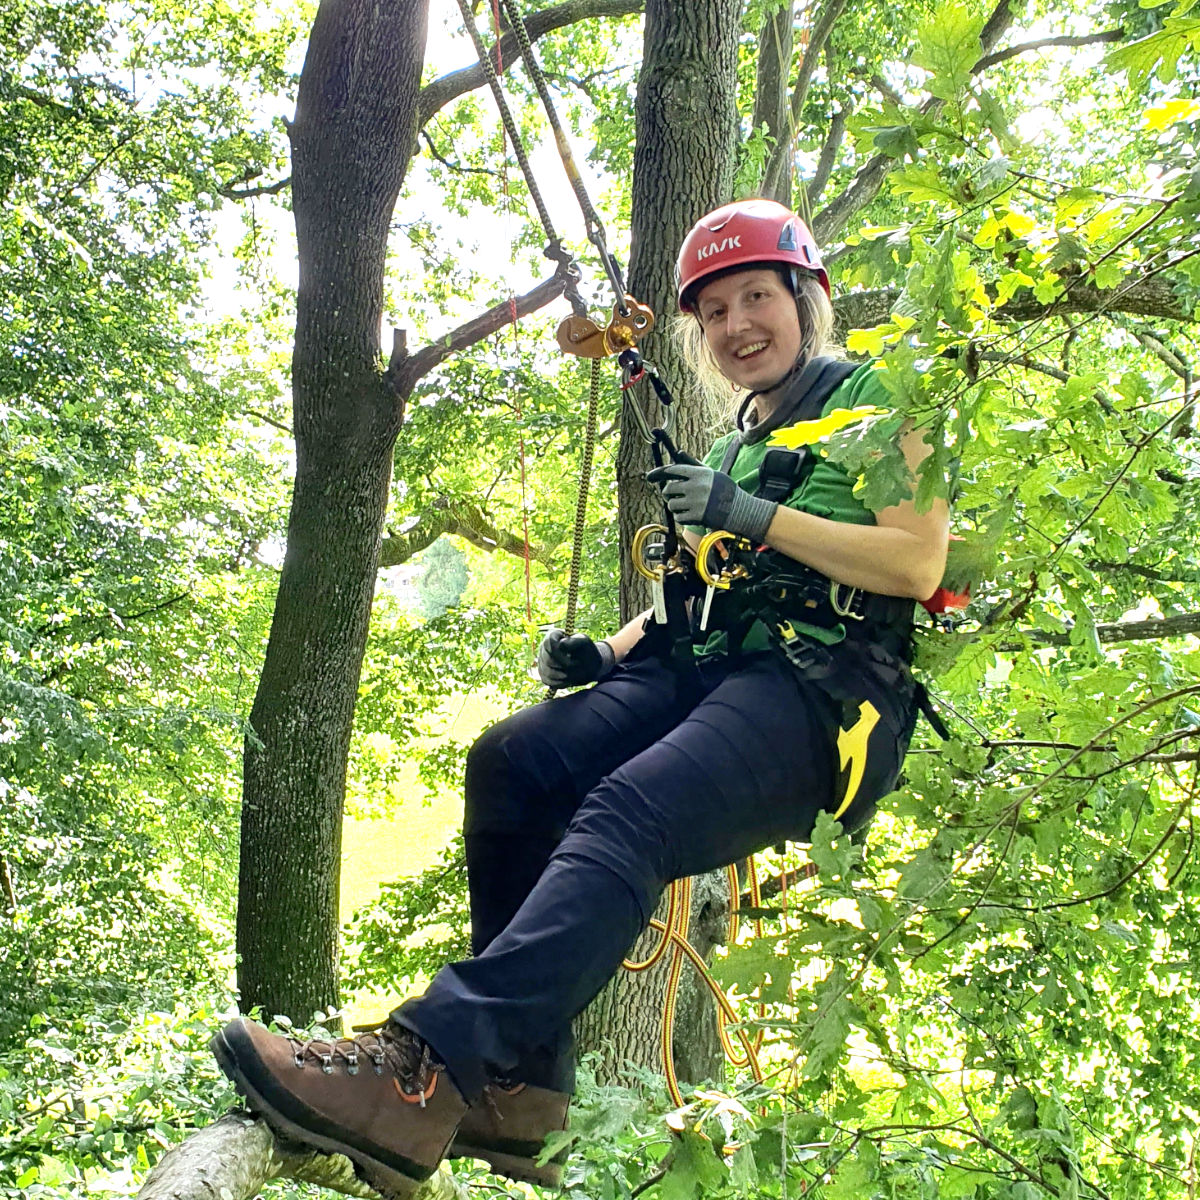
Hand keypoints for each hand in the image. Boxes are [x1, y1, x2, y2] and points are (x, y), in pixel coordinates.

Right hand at [537, 628, 616, 687]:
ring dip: (563, 675)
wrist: (588, 664)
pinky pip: (548, 681)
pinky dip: (560, 682)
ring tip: (575, 673)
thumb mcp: (584, 642)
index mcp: (552, 636)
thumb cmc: (586, 650)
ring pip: (547, 671)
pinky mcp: (544, 675)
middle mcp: (543, 648)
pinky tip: (570, 680)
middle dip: (565, 664)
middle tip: (577, 665)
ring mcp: (542, 662)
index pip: (549, 643)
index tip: (572, 655)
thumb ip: (574, 641)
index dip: (560, 651)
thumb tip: (561, 645)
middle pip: (548, 659)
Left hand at [645, 462, 777, 541]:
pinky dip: (681, 516)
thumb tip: (679, 453)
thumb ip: (693, 464)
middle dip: (668, 493)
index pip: (673, 471)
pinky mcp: (696, 517)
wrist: (739, 509)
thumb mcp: (711, 473)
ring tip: (685, 505)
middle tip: (672, 495)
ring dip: (674, 505)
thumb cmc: (724, 490)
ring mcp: (696, 503)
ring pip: (671, 504)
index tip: (650, 476)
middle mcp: (696, 487)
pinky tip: (691, 514)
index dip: (659, 473)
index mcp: (699, 474)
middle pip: (668, 489)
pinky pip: (678, 516)